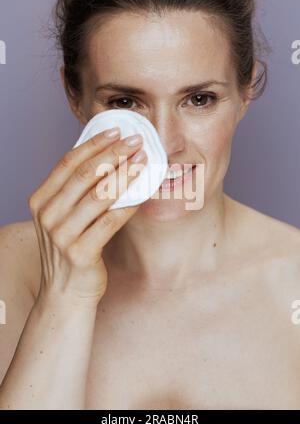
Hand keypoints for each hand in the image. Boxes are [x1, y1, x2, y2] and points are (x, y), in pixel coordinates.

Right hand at [28, 129, 146, 306]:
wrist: (65, 293)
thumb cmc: (70, 248)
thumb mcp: (63, 216)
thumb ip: (77, 191)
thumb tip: (108, 158)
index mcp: (41, 200)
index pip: (68, 163)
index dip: (94, 144)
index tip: (117, 131)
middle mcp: (47, 215)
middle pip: (85, 175)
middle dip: (114, 154)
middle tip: (136, 141)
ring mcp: (61, 235)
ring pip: (99, 196)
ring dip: (125, 175)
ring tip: (143, 161)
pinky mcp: (80, 253)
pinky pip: (110, 222)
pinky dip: (128, 205)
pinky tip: (143, 193)